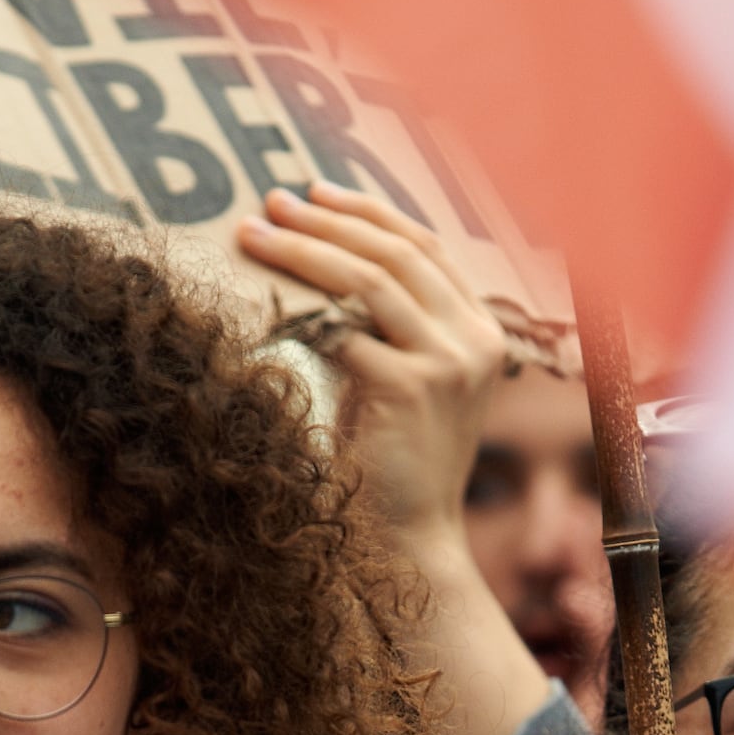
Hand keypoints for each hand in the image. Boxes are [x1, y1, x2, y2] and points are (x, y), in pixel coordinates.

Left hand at [233, 186, 553, 734]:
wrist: (410, 542)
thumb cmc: (394, 470)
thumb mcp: (404, 387)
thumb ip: (389, 331)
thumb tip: (328, 270)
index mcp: (481, 332)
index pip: (425, 247)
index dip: (368, 212)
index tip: (314, 192)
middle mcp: (475, 340)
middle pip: (395, 252)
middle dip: (327, 219)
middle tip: (270, 202)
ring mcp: (450, 362)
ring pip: (369, 278)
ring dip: (305, 247)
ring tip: (253, 232)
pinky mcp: (414, 387)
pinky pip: (348, 327)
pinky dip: (300, 304)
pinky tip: (259, 295)